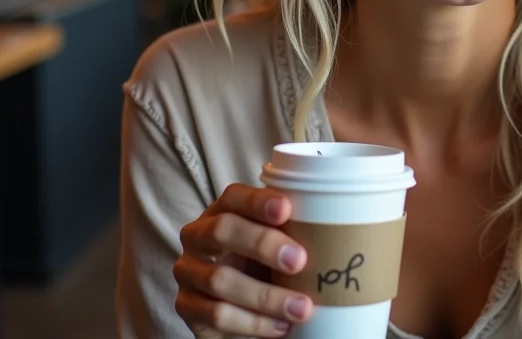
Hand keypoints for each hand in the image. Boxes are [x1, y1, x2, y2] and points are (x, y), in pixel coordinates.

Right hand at [174, 183, 313, 336]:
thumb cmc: (264, 267)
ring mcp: (189, 272)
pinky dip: (254, 322)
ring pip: (220, 279)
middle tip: (299, 260)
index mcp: (222, 211)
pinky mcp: (187, 306)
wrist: (239, 309)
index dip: (257, 201)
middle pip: (222, 230)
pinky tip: (281, 326)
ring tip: (302, 308)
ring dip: (266, 296)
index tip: (286, 209)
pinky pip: (218, 314)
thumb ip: (290, 231)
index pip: (234, 196)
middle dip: (262, 243)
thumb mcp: (275, 245)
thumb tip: (333, 224)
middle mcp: (198, 236)